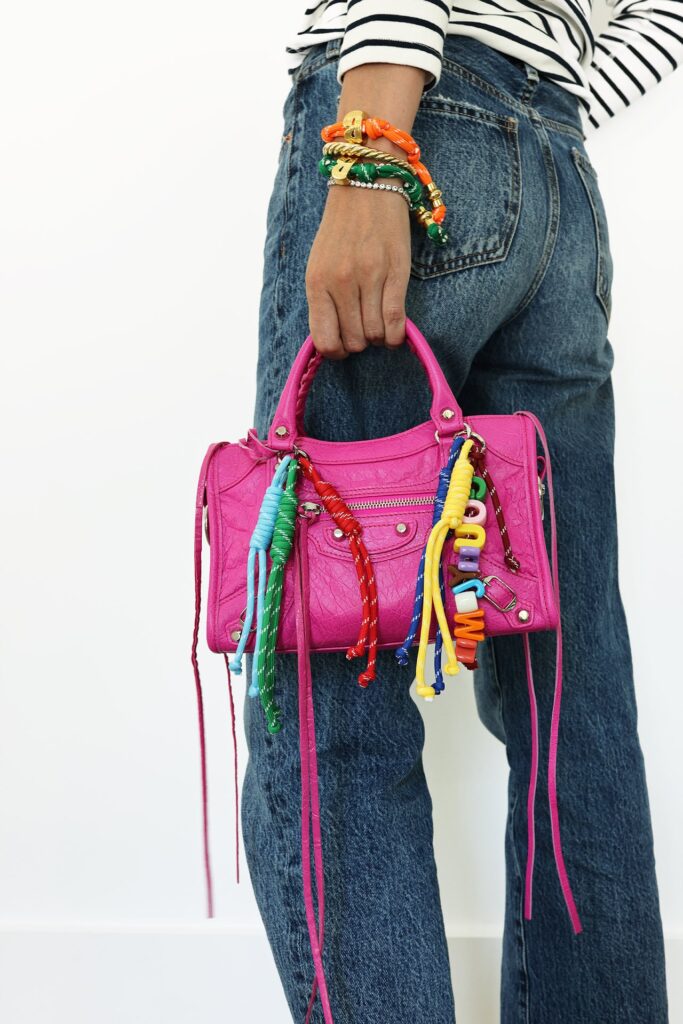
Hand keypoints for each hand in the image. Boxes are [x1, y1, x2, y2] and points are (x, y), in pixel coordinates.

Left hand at [304, 63, 427, 359]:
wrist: (367, 184)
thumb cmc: (341, 229)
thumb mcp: (319, 264)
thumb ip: (323, 300)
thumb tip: (333, 339)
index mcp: (317, 282)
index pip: (324, 340)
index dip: (336, 351)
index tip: (343, 345)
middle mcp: (341, 282)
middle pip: (353, 342)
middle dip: (359, 342)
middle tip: (363, 328)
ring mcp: (369, 278)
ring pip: (374, 336)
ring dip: (379, 337)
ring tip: (379, 323)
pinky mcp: (396, 273)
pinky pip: (396, 321)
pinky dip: (396, 334)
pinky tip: (396, 332)